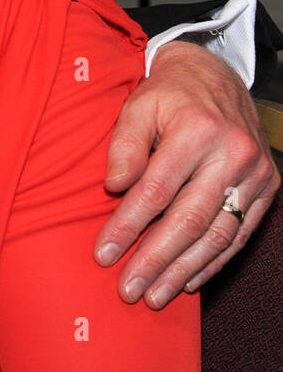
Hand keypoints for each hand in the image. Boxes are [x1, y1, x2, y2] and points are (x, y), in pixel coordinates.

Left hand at [94, 41, 279, 307]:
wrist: (216, 75)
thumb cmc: (167, 95)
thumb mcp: (137, 106)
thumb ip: (124, 145)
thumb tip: (114, 187)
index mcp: (196, 131)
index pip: (156, 191)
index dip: (128, 227)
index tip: (104, 255)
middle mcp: (232, 154)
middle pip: (190, 220)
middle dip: (156, 260)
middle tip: (129, 290)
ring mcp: (255, 173)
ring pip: (218, 234)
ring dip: (184, 270)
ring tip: (155, 295)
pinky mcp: (267, 187)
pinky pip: (240, 233)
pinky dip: (213, 261)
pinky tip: (188, 280)